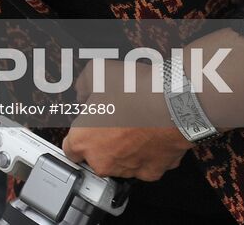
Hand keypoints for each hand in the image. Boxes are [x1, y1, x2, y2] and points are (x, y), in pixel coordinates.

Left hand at [60, 58, 190, 180]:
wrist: (173, 102)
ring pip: (121, 162)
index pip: (70, 149)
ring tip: (133, 125)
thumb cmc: (135, 90)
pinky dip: (147, 154)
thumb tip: (83, 93)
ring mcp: (129, 169)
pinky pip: (145, 165)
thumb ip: (83, 85)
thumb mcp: (97, 72)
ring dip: (124, 149)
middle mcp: (104, 161)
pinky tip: (150, 135)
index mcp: (83, 141)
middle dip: (102, 142)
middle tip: (113, 121)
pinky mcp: (152, 171)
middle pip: (96, 157)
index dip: (79, 135)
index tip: (86, 128)